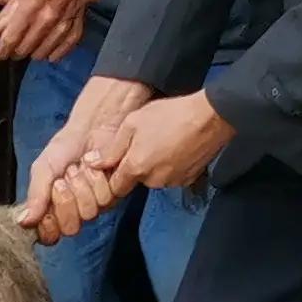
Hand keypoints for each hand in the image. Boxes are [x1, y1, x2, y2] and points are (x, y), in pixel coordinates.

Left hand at [0, 0, 95, 61]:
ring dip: (31, 51)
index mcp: (30, 5)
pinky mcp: (73, 35)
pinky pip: (56, 55)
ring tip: (30, 42)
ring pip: (38, 55)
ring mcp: (61, 28)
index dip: (2, 49)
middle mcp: (46, 18)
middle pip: (23, 49)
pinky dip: (49, 53)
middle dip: (15, 50)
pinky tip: (45, 45)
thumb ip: (2, 17)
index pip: (10, 38)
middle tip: (15, 44)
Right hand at [16, 74, 150, 239]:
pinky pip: (105, 200)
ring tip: (79, 169)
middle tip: (63, 180)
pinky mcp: (113, 195)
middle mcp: (74, 211)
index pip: (49, 234)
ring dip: (82, 187)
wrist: (93, 128)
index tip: (47, 211)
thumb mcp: (43, 168)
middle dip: (66, 201)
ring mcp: (94, 204)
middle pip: (71, 227)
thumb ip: (35, 195)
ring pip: (89, 213)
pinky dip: (96, 181)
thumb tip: (23, 221)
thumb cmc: (67, 146)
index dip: (49, 226)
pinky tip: (94, 167)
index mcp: (53, 208)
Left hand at [102, 92, 232, 193]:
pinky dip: (171, 166)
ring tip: (162, 141)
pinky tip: (176, 147)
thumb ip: (112, 148)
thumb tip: (92, 163)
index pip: (115, 187)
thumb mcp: (132, 124)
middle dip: (135, 166)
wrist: (210, 117)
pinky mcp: (189, 179)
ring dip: (154, 166)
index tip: (116, 161)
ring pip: (154, 179)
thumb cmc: (169, 115)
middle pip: (136, 181)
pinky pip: (172, 176)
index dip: (113, 175)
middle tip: (143, 142)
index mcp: (136, 168)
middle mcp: (153, 181)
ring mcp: (173, 182)